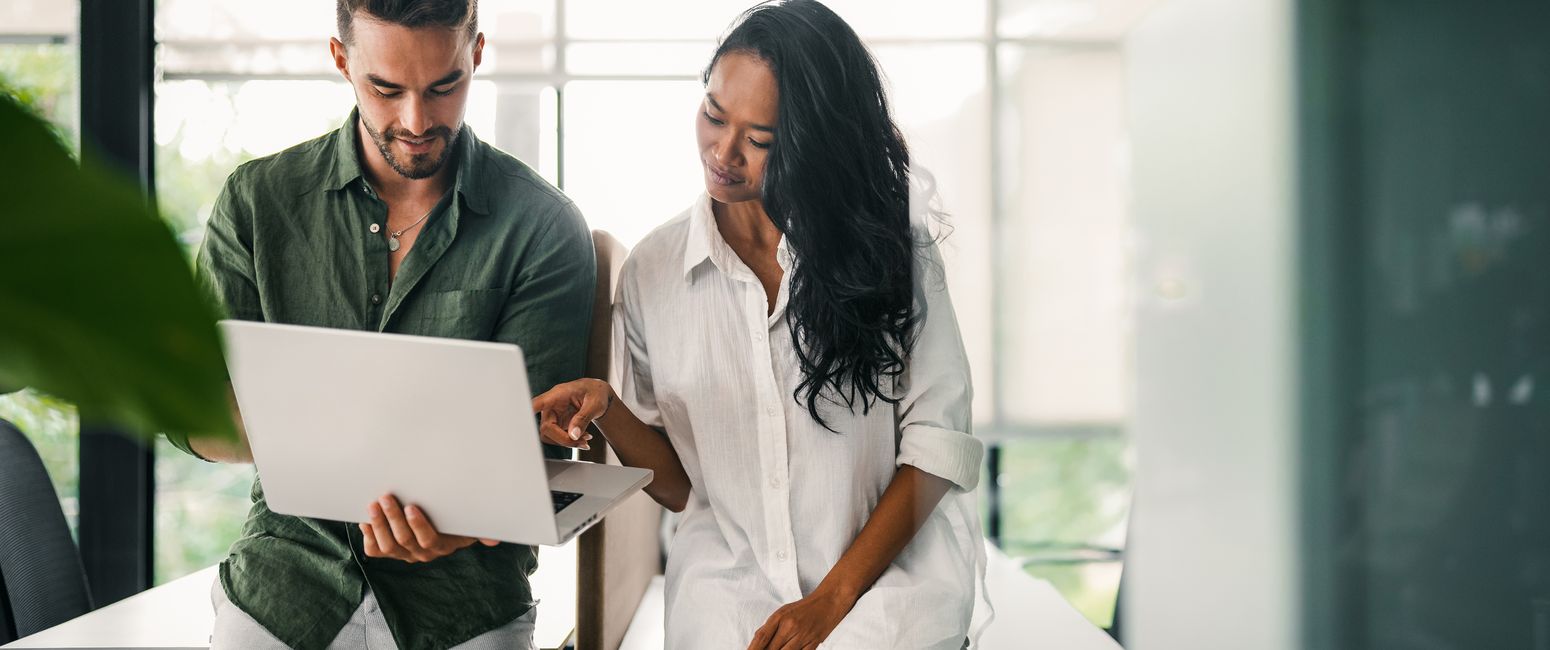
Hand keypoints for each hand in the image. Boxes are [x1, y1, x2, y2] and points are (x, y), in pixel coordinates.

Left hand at [359, 494, 497, 562]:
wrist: (438, 534)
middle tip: (386, 497)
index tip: (411, 507)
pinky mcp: (387, 551)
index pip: (428, 539)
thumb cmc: (454, 524)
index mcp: (440, 546)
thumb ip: (481, 531)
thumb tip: (495, 540)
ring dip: (379, 524)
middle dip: (393, 518)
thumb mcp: (469, 527)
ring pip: (387, 545)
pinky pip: (374, 550)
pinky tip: (365, 521)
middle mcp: (420, 553)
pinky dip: (368, 536)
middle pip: (404, 540)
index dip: (418, 525)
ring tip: (373, 505)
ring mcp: (402, 554)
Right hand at [532, 378, 612, 449]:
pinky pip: (557, 437)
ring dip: (566, 442)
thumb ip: (583, 418)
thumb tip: (573, 434)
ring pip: (549, 435)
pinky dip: (570, 441)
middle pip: (545, 428)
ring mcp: (553, 415)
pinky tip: (583, 439)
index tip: (523, 423)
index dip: (527, 414)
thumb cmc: (596, 393)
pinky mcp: (557, 423)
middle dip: (563, 439)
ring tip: (584, 440)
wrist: (599, 395)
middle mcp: (551, 406)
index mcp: (557, 395)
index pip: (538, 404)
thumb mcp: (595, 404)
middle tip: (582, 441)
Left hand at [748, 589, 855, 649]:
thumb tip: (757, 640)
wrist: (829, 601)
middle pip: (772, 649)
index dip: (752, 649)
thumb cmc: (805, 607)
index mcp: (780, 617)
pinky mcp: (813, 643)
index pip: (761, 637)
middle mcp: (790, 627)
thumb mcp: (784, 611)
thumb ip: (770, 626)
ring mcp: (802, 636)